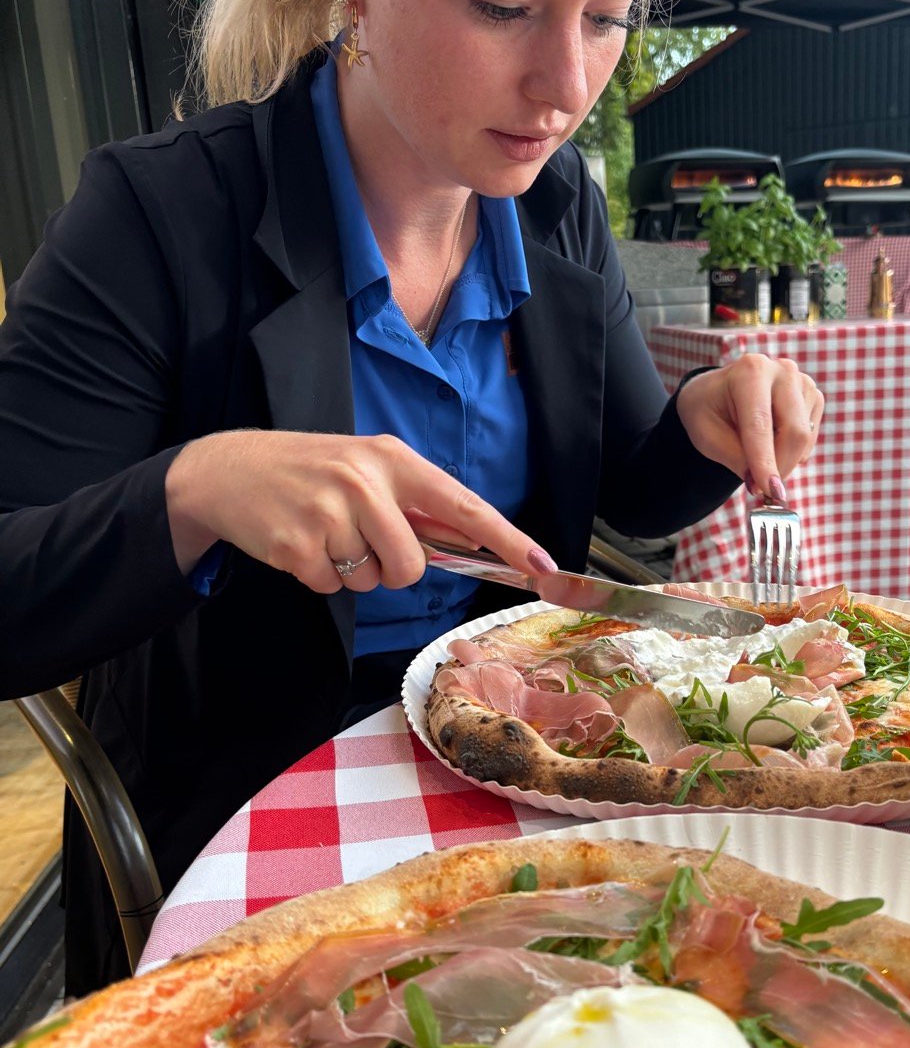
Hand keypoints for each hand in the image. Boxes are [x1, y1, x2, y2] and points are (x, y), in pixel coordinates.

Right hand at [164, 429, 555, 593]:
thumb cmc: (312, 473)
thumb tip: (473, 542)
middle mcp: (365, 482)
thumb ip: (416, 503)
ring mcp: (329, 513)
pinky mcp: (298, 544)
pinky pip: (332, 588)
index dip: (507, 539)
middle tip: (361, 541)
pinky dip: (319, 577)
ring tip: (325, 534)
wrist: (228, 470)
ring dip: (353, 572)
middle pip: (413, 565)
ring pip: (372, 581)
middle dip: (393, 569)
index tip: (544, 566)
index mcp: (392, 460)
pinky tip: (300, 543)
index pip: (464, 505)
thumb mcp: (367, 469)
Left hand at [675, 356, 823, 500]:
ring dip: (784, 460)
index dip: (765, 461)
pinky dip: (794, 452)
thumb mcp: (707, 437)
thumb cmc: (708, 411)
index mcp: (750, 371)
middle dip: (779, 467)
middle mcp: (782, 370)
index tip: (771, 492)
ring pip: (804, 438)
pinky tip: (773, 443)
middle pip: (794, 432)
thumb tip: (765, 486)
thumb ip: (736, 460)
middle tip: (761, 489)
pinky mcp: (813, 396)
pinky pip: (810, 437)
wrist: (718, 393)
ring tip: (757, 457)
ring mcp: (802, 381)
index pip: (760, 424)